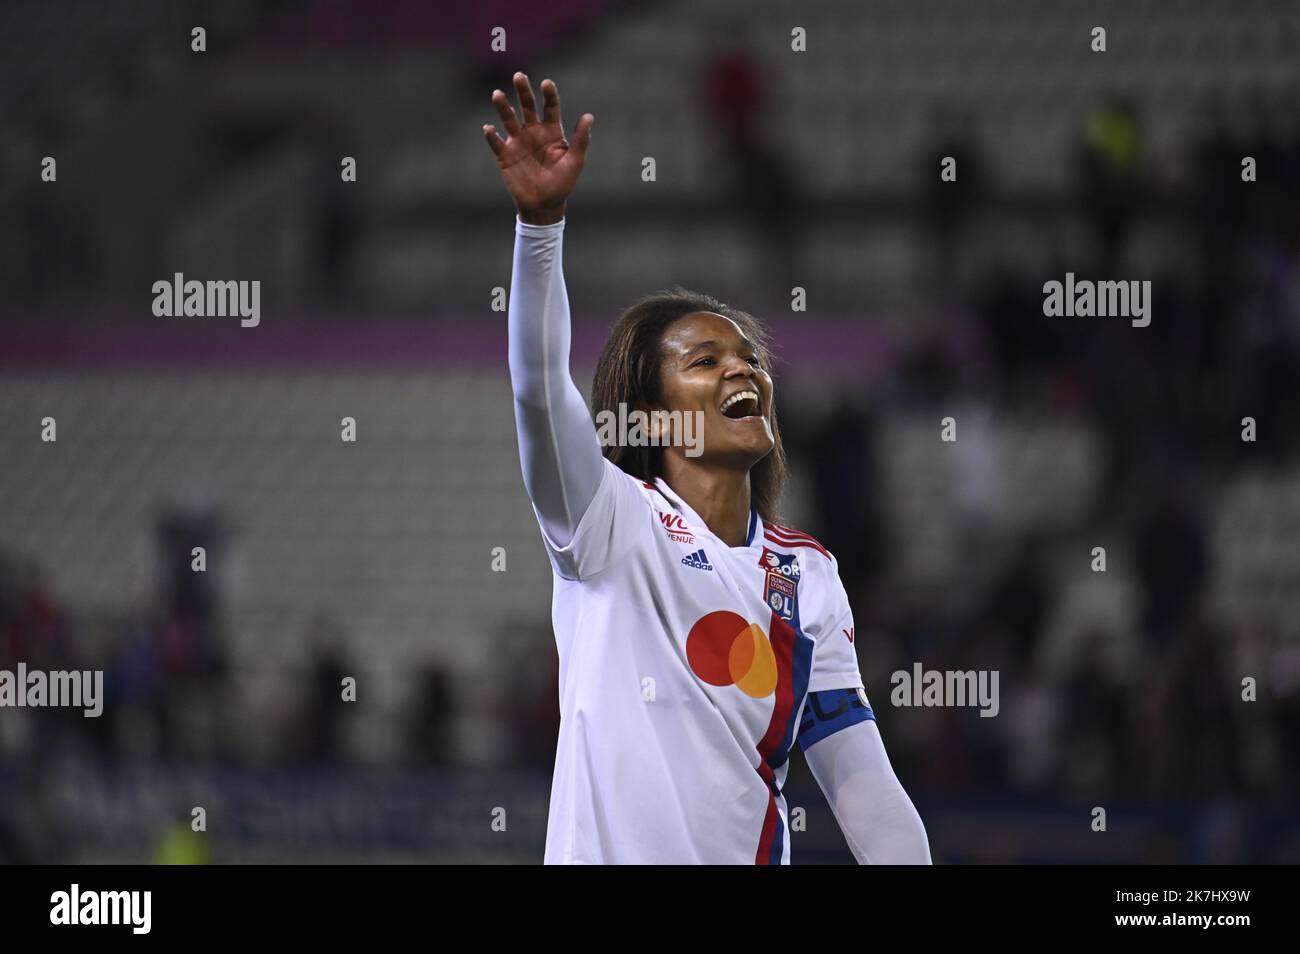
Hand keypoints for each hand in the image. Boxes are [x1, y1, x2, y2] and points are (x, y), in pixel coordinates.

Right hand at [484, 72, 592, 223]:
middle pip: (527, 106)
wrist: (544, 206)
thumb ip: (581, 139)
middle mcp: (533, 131)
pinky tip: (489, 129)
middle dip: (523, 91)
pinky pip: (496, 142)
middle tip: (519, 76)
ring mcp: (518, 142)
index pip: (550, 106)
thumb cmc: (562, 184)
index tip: (546, 83)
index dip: (548, 94)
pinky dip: (492, 135)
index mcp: (551, 131)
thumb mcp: (575, 162)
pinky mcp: (504, 155)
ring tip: (497, 94)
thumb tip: (589, 116)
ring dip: (503, 107)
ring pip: (508, 118)